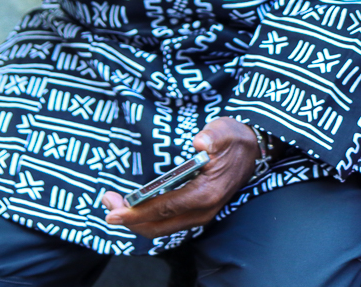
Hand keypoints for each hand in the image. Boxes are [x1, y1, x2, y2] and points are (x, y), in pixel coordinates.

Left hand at [102, 117, 259, 237]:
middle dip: (129, 219)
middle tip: (107, 202)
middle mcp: (202, 211)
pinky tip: (133, 206)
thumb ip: (214, 136)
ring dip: (136, 221)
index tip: (113, 210)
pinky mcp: (196, 212)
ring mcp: (199, 214)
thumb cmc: (234, 140)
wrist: (254, 151)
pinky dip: (147, 219)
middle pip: (158, 226)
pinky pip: (166, 223)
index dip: (137, 212)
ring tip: (114, 203)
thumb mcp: (226, 131)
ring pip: (161, 228)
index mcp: (206, 193)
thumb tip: (200, 141)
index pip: (165, 208)